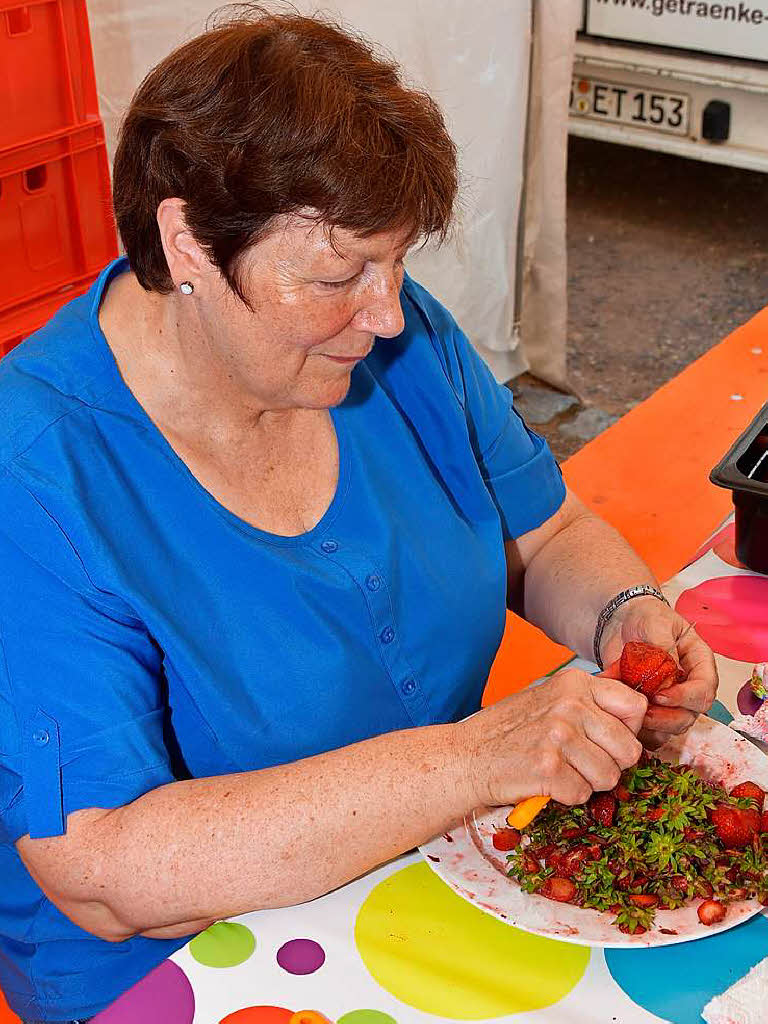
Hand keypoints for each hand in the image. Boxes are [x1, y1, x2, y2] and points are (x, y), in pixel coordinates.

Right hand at [458, 667, 645, 809]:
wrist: (466, 756)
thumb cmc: (510, 730)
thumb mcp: (550, 698)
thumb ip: (588, 703)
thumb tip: (636, 716)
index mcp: (574, 683)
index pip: (635, 706)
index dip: (628, 730)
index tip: (608, 739)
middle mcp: (570, 705)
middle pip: (629, 749)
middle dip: (610, 763)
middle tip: (580, 761)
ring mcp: (559, 736)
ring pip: (610, 776)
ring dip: (587, 782)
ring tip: (560, 769)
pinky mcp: (549, 769)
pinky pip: (583, 795)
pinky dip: (565, 795)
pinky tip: (545, 781)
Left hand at [599, 596, 717, 748]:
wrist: (621, 622)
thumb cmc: (645, 617)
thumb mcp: (655, 622)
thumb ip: (663, 645)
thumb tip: (669, 673)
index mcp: (699, 663)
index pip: (705, 690)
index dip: (686, 698)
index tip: (661, 695)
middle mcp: (689, 685)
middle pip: (690, 715)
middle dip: (667, 718)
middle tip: (643, 710)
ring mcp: (671, 699)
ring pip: (671, 728)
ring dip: (652, 726)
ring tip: (630, 713)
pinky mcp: (651, 708)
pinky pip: (652, 730)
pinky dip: (637, 729)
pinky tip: (621, 717)